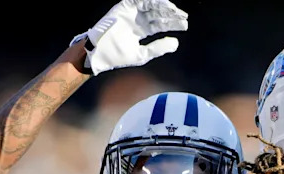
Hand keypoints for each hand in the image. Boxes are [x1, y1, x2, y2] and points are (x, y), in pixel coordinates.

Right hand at [71, 0, 187, 75]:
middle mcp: (137, 19)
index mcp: (141, 30)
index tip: (185, 25)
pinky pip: (139, 0)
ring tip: (175, 11)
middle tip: (184, 17)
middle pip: (158, 14)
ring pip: (151, 6)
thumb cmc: (118, 57)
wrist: (99, 53)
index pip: (160, 24)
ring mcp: (130, 12)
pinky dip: (151, 0)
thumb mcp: (143, 54)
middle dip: (171, 15)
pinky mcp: (123, 7)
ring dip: (163, 7)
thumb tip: (176, 43)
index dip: (172, 23)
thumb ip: (159, 48)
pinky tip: (163, 4)